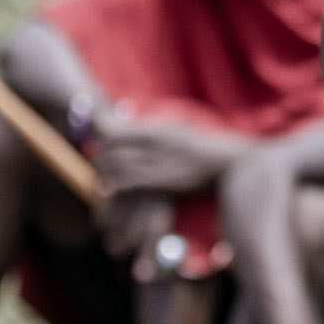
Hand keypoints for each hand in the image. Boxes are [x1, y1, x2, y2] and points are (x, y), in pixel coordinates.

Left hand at [91, 116, 228, 197]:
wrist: (225, 162)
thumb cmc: (204, 149)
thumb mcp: (178, 132)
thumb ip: (157, 133)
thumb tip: (146, 134)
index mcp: (155, 131)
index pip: (115, 132)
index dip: (102, 142)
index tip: (100, 150)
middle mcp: (152, 144)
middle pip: (111, 148)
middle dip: (100, 159)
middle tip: (99, 170)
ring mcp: (156, 162)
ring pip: (117, 165)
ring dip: (104, 175)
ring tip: (100, 184)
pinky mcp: (161, 181)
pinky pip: (129, 182)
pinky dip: (115, 186)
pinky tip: (108, 193)